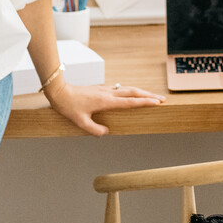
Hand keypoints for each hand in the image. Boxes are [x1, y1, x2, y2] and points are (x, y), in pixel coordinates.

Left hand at [44, 79, 165, 136]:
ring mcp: (105, 90)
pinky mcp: (102, 89)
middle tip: (161, 99)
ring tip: (151, 96)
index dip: (144, 102)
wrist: (60, 91)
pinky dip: (131, 92)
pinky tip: (132, 95)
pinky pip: (121, 90)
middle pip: (133, 93)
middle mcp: (108, 94)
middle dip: (148, 96)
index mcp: (106, 101)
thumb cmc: (69, 106)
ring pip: (128, 89)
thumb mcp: (80, 122)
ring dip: (141, 92)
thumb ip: (94, 129)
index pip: (130, 102)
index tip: (157, 102)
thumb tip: (107, 133)